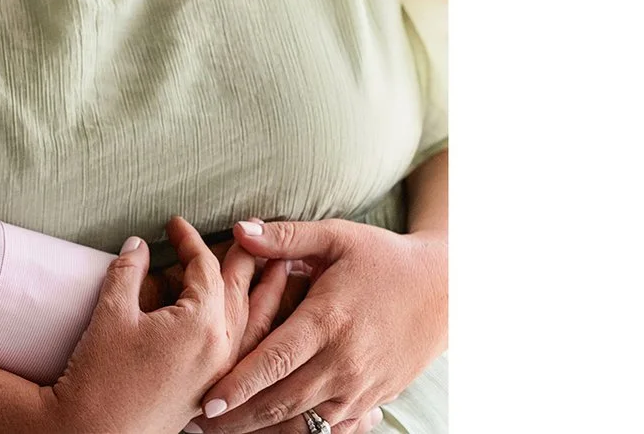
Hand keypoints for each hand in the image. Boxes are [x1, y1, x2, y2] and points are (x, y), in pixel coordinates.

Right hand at [46, 218, 248, 433]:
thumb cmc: (99, 378)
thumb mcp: (111, 313)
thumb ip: (128, 270)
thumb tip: (138, 245)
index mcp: (202, 324)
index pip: (205, 268)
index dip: (190, 240)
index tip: (176, 224)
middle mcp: (220, 349)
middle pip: (241, 292)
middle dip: (246, 259)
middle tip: (250, 233)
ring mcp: (218, 375)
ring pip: (253, 324)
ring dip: (265, 293)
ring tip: (278, 269)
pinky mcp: (208, 393)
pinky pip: (244, 351)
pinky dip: (256, 327)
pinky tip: (255, 321)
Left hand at [198, 219, 446, 433]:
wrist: (444, 290)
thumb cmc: (383, 259)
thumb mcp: (337, 238)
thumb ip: (286, 237)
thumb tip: (239, 230)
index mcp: (329, 319)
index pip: (275, 361)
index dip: (238, 385)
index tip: (206, 401)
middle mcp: (344, 360)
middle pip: (281, 401)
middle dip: (237, 417)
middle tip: (199, 423)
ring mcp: (359, 386)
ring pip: (302, 421)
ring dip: (263, 429)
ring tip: (225, 430)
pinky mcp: (371, 400)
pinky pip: (329, 427)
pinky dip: (299, 431)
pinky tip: (272, 431)